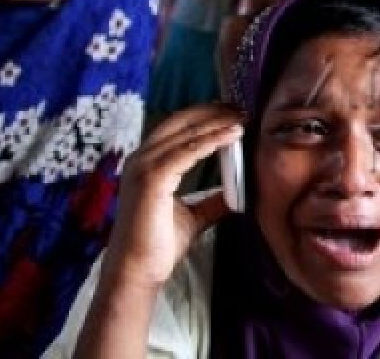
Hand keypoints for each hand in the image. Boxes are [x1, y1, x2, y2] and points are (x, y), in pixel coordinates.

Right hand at [100, 104, 242, 292]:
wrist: (137, 272)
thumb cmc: (159, 245)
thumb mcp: (193, 215)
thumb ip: (211, 200)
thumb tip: (236, 192)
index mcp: (147, 164)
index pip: (177, 128)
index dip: (205, 116)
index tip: (233, 112)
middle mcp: (141, 159)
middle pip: (180, 122)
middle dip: (212, 112)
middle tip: (241, 107)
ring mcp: (142, 167)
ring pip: (185, 134)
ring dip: (216, 123)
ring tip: (242, 117)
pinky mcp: (151, 179)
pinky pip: (187, 152)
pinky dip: (212, 141)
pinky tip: (232, 136)